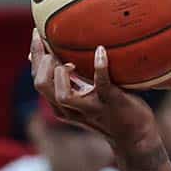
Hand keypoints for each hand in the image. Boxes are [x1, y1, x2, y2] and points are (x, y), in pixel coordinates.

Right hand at [29, 32, 160, 153]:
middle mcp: (71, 109)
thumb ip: (66, 79)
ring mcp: (90, 108)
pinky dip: (100, 67)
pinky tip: (100, 50)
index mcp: (61, 104)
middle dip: (43, 63)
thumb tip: (48, 55)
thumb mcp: (82, 94)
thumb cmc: (108, 110)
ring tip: (72, 61)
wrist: (135, 136)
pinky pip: (102, 85)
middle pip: (42, 86)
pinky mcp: (110, 103)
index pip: (38, 79)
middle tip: (56, 50)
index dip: (35, 56)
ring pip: (62, 95)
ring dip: (61, 73)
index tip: (37, 33)